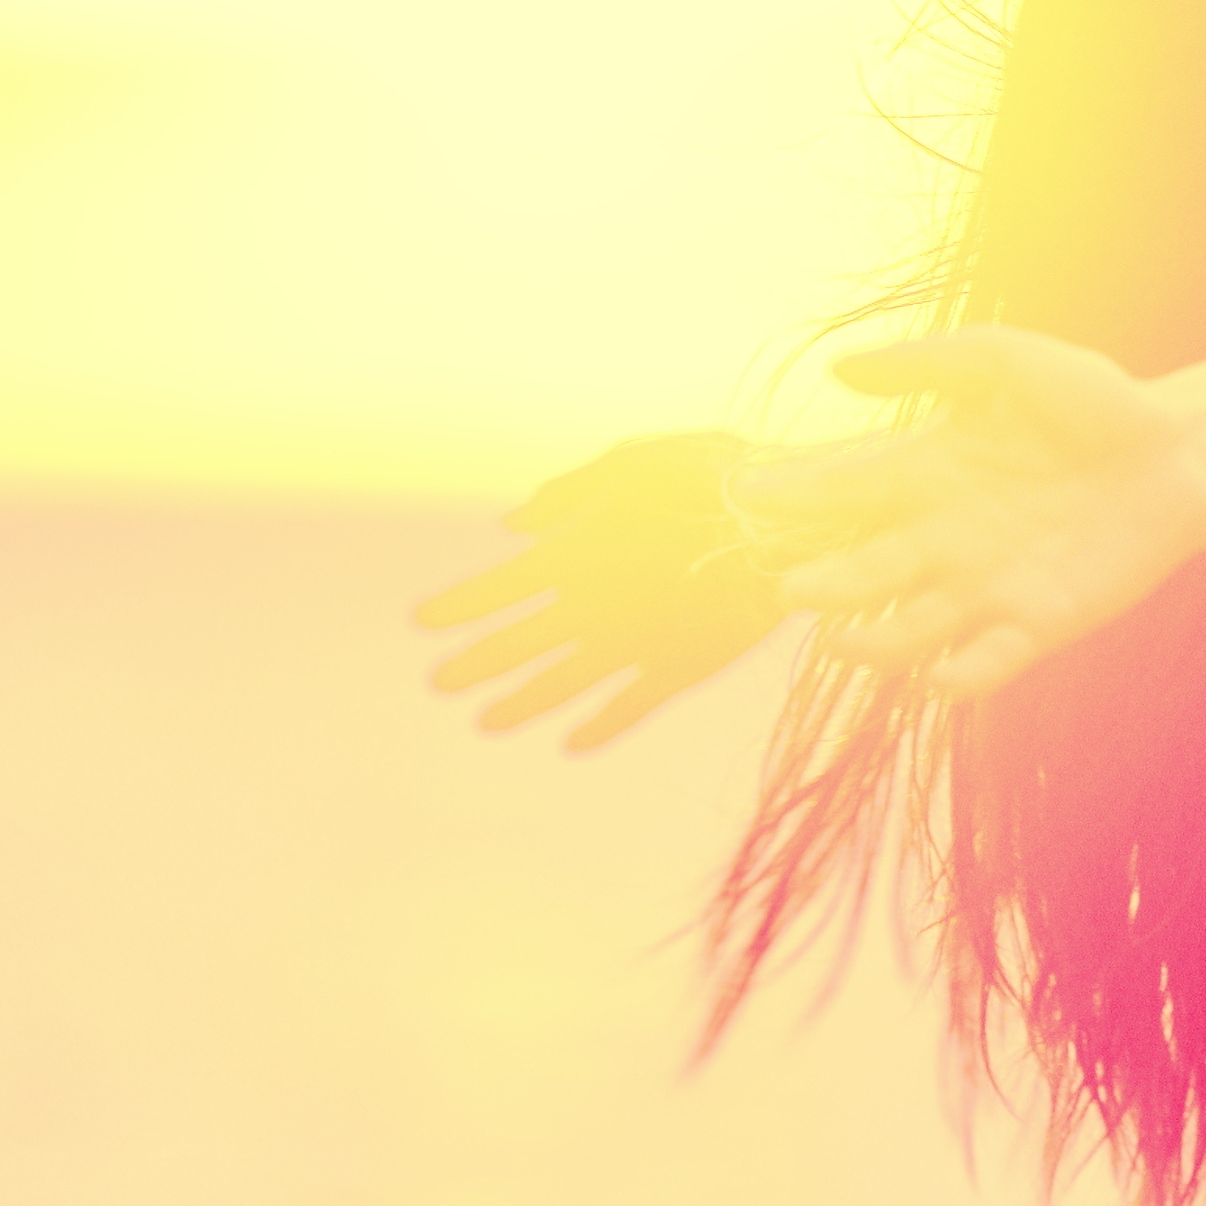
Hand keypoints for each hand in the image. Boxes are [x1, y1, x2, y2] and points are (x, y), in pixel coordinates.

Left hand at [418, 431, 792, 750]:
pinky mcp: (679, 670)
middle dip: (472, 664)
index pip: (494, 589)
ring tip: (484, 721)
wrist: (785, 527)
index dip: (455, 607)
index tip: (420, 621)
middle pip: (514, 646)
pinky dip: (597, 727)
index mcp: (573, 553)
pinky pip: (627, 707)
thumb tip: (513, 523)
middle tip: (437, 683)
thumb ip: (568, 495)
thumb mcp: (630, 463)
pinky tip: (571, 742)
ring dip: (519, 705)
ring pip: (560, 686)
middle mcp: (591, 609)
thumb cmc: (708, 476)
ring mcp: (633, 645)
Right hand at [733, 325, 1205, 698]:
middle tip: (792, 587)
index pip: (842, 487)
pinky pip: (988, 660)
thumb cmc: (1087, 400)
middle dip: (826, 583)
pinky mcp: (1037, 622)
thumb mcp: (1006, 362)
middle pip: (865, 571)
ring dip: (875, 641)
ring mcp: (984, 585)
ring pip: (910, 628)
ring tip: (843, 639)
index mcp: (922, 471)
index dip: (791, 491)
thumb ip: (927, 363)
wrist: (1176, 451)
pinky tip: (938, 678)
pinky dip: (961, 675)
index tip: (742, 490)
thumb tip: (836, 368)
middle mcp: (939, 537)